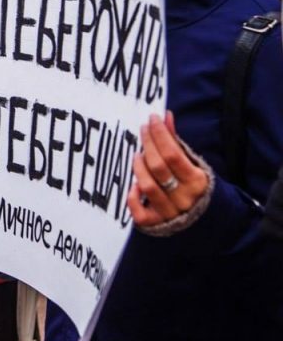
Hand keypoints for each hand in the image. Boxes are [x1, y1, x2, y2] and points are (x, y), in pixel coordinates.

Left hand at [127, 112, 209, 226]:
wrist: (206, 220)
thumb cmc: (194, 185)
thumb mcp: (192, 163)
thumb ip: (176, 141)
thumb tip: (165, 116)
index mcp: (197, 181)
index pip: (172, 154)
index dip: (159, 135)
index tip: (151, 119)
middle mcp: (185, 198)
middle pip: (158, 167)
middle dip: (148, 144)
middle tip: (143, 130)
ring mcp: (170, 212)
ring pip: (147, 186)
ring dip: (138, 167)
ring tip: (138, 154)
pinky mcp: (157, 224)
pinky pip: (139, 213)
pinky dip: (133, 198)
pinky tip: (133, 185)